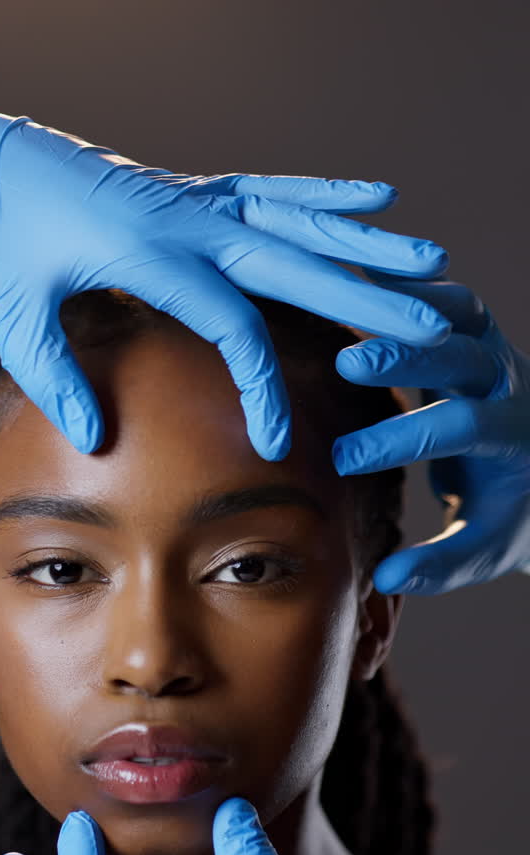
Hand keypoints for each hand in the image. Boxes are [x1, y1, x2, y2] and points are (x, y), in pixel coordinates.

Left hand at [0, 94, 452, 460]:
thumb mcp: (10, 315)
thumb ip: (56, 378)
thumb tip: (97, 440)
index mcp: (145, 250)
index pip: (231, 325)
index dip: (261, 386)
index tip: (279, 441)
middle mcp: (182, 217)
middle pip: (292, 262)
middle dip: (363, 299)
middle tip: (426, 326)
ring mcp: (190, 196)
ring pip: (294, 220)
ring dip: (362, 244)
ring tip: (429, 263)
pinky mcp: (187, 189)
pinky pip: (269, 191)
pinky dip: (322, 195)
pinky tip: (373, 195)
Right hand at [332, 275, 529, 592]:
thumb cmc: (513, 516)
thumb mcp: (485, 550)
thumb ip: (440, 564)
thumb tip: (387, 578)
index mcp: (518, 436)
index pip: (461, 428)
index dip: (402, 440)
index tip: (343, 460)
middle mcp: (512, 382)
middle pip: (464, 355)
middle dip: (406, 357)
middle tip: (347, 365)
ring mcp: (496, 350)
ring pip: (458, 310)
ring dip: (402, 303)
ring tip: (342, 297)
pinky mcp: (476, 333)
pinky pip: (442, 300)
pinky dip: (399, 287)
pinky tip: (349, 276)